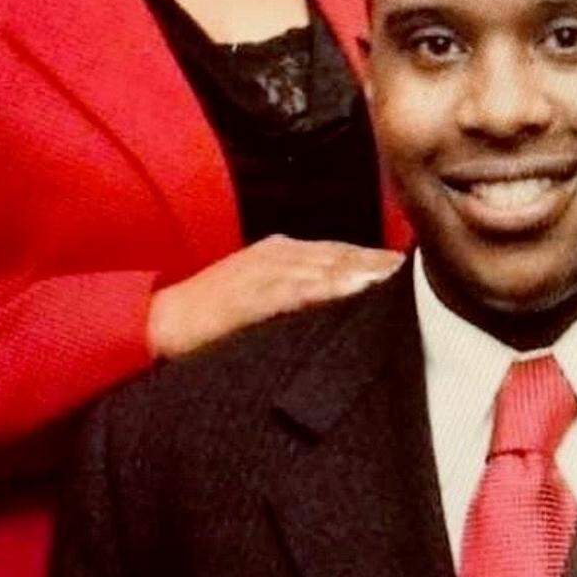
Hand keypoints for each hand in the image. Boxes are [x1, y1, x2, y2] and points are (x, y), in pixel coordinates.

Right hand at [147, 236, 402, 358]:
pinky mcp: (250, 293)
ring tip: (395, 280)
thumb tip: (339, 304)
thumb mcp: (259, 297)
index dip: (374, 260)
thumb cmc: (210, 316)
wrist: (159, 324)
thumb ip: (295, 295)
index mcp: (281, 253)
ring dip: (361, 272)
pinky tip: (350, 292)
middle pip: (340, 256)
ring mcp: (264, 271)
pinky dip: (324, 289)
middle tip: (417, 272)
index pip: (339, 253)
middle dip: (377, 263)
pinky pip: (294, 289)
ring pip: (324, 268)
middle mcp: (278, 254)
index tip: (408, 268)